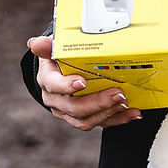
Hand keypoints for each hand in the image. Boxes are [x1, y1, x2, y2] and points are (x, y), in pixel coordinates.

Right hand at [26, 35, 141, 130]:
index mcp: (47, 80)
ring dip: (108, 113)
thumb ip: (48, 46)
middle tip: (117, 93)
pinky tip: (133, 113)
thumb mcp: (54, 47)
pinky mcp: (84, 118)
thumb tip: (34, 43)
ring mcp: (69, 112)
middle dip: (97, 102)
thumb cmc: (60, 57)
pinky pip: (101, 123)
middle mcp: (56, 100)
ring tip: (125, 102)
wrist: (62, 71)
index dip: (67, 86)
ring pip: (86, 121)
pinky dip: (118, 119)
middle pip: (74, 108)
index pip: (54, 86)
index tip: (82, 82)